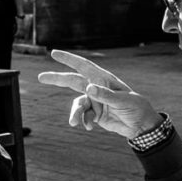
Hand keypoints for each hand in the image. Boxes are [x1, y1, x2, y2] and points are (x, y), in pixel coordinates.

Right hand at [37, 50, 160, 138]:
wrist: (141, 125)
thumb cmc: (136, 107)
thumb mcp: (123, 101)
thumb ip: (105, 95)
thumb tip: (88, 88)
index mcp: (104, 79)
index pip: (84, 66)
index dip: (69, 59)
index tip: (54, 53)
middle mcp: (96, 88)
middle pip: (73, 81)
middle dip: (57, 79)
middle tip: (40, 77)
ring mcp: (94, 101)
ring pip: (77, 104)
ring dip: (74, 112)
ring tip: (74, 122)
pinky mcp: (94, 113)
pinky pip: (82, 115)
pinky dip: (83, 120)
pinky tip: (89, 127)